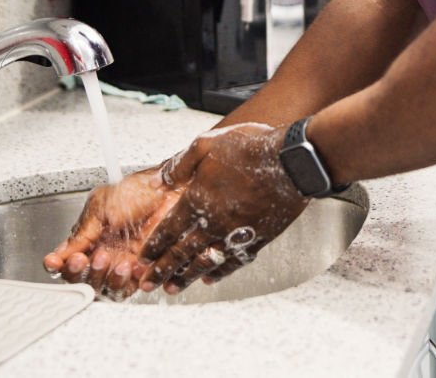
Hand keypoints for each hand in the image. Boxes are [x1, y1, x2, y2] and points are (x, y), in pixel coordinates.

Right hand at [42, 167, 183, 297]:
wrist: (169, 188)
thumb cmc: (138, 190)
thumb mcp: (101, 206)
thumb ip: (82, 233)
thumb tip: (60, 255)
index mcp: (89, 239)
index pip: (66, 262)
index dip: (60, 266)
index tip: (60, 262)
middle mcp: (104, 254)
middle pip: (84, 281)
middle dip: (85, 273)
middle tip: (92, 258)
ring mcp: (124, 263)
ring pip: (106, 289)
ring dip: (107, 278)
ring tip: (116, 261)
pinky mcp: (145, 268)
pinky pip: (132, 286)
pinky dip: (130, 280)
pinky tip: (133, 266)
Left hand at [136, 123, 308, 294]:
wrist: (292, 162)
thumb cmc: (251, 149)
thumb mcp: (207, 145)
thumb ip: (179, 165)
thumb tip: (157, 181)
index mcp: (198, 200)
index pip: (168, 231)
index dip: (154, 247)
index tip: (144, 259)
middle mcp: (214, 222)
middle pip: (181, 253)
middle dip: (161, 271)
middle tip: (147, 285)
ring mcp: (236, 234)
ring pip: (205, 262)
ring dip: (186, 277)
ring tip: (173, 289)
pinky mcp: (257, 239)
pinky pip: (234, 262)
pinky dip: (220, 272)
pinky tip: (211, 277)